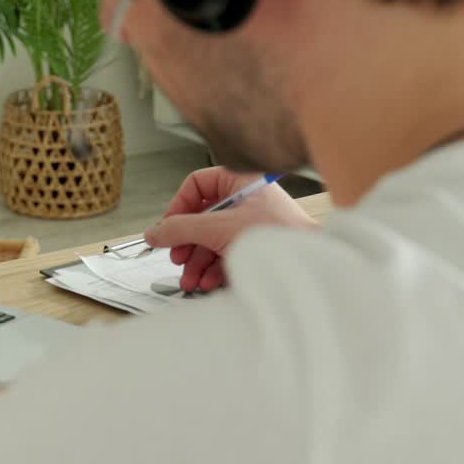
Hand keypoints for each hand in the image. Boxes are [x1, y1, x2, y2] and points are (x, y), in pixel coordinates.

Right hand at [143, 167, 317, 292]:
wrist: (309, 265)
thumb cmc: (277, 236)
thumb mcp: (218, 228)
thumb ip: (181, 229)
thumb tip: (154, 232)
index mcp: (241, 181)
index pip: (199, 183)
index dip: (179, 204)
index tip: (168, 226)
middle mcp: (246, 200)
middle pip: (202, 216)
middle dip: (187, 242)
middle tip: (177, 257)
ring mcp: (252, 225)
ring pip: (212, 239)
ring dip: (197, 262)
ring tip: (190, 280)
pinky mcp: (257, 248)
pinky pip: (226, 254)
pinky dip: (213, 269)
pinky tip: (207, 282)